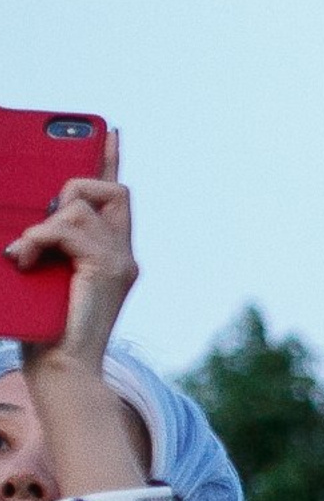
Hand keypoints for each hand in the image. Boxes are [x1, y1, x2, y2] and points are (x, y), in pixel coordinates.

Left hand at [7, 131, 135, 367]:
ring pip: (80, 206)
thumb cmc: (43, 328)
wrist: (60, 367)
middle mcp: (124, 254)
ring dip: (42, 225)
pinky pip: (68, 227)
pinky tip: (25, 259)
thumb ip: (45, 244)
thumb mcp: (40, 273)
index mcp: (110, 255)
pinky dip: (38, 239)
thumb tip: (26, 222)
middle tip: (44, 224)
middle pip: (111, 190)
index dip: (111, 162)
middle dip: (73, 188)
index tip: (110, 133)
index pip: (115, 198)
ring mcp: (120, 261)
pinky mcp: (108, 267)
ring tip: (23, 254)